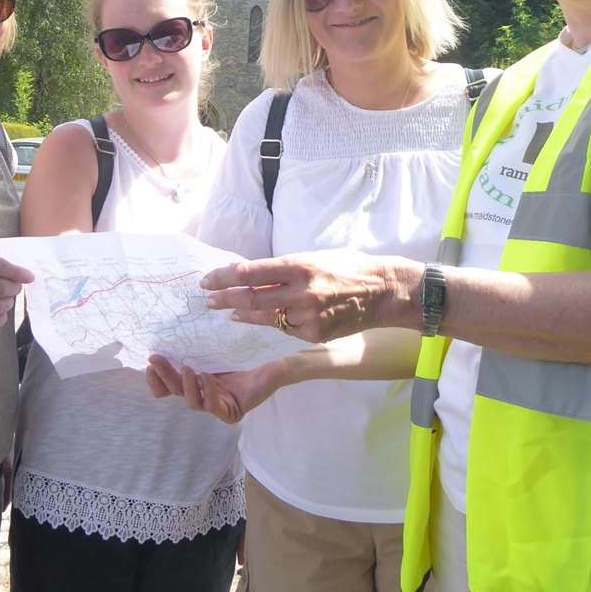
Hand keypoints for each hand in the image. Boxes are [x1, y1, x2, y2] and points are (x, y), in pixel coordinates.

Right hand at [145, 355, 284, 424]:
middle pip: (176, 393)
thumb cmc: (246, 351)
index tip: (150, 361)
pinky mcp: (231, 412)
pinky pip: (214, 406)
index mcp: (195, 382)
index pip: (167, 387)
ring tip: (187, 368)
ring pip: (193, 403)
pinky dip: (208, 391)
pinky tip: (205, 377)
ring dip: (185, 386)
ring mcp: (216, 406)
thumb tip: (169, 330)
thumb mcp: (215, 347)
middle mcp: (203, 395)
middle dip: (164, 377)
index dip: (156, 379)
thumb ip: (195, 345)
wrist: (275, 359)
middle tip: (156, 360)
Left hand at [201, 250, 414, 342]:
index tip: (208, 281)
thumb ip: (283, 269)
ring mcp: (309, 316)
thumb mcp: (312, 257)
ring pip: (266, 318)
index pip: (250, 272)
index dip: (224, 278)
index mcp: (300, 265)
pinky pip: (286, 330)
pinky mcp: (315, 334)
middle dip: (225, 300)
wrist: (383, 291)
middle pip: (251, 299)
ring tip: (229, 313)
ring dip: (244, 316)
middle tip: (207, 301)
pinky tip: (266, 320)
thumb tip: (248, 274)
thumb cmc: (346, 266)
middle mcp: (302, 292)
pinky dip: (274, 324)